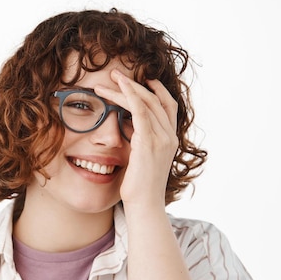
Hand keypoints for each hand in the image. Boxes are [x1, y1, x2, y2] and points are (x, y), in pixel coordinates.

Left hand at [95, 70, 178, 208]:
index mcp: (170, 140)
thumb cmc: (139, 188)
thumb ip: (138, 142)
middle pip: (156, 99)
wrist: (144, 206)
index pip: (167, 107)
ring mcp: (161, 139)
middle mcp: (169, 136)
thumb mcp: (140, 160)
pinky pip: (141, 111)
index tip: (143, 79)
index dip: (156, 90)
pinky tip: (118, 88)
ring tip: (110, 77)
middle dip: (137, 83)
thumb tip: (125, 128)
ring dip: (127, 87)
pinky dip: (130, 96)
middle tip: (117, 74)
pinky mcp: (149, 143)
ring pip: (146, 102)